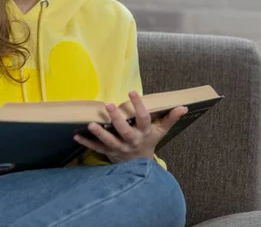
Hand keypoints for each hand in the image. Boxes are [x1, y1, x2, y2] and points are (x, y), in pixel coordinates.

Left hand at [73, 91, 187, 163]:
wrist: (140, 168)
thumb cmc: (149, 144)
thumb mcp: (160, 132)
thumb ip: (170, 119)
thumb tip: (183, 107)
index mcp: (144, 133)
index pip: (143, 118)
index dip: (138, 105)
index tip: (132, 91)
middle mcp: (132, 141)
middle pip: (124, 130)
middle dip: (116, 118)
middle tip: (109, 105)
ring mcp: (120, 148)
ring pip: (109, 141)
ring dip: (99, 133)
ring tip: (90, 124)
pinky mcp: (109, 153)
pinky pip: (97, 148)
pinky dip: (87, 142)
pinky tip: (76, 135)